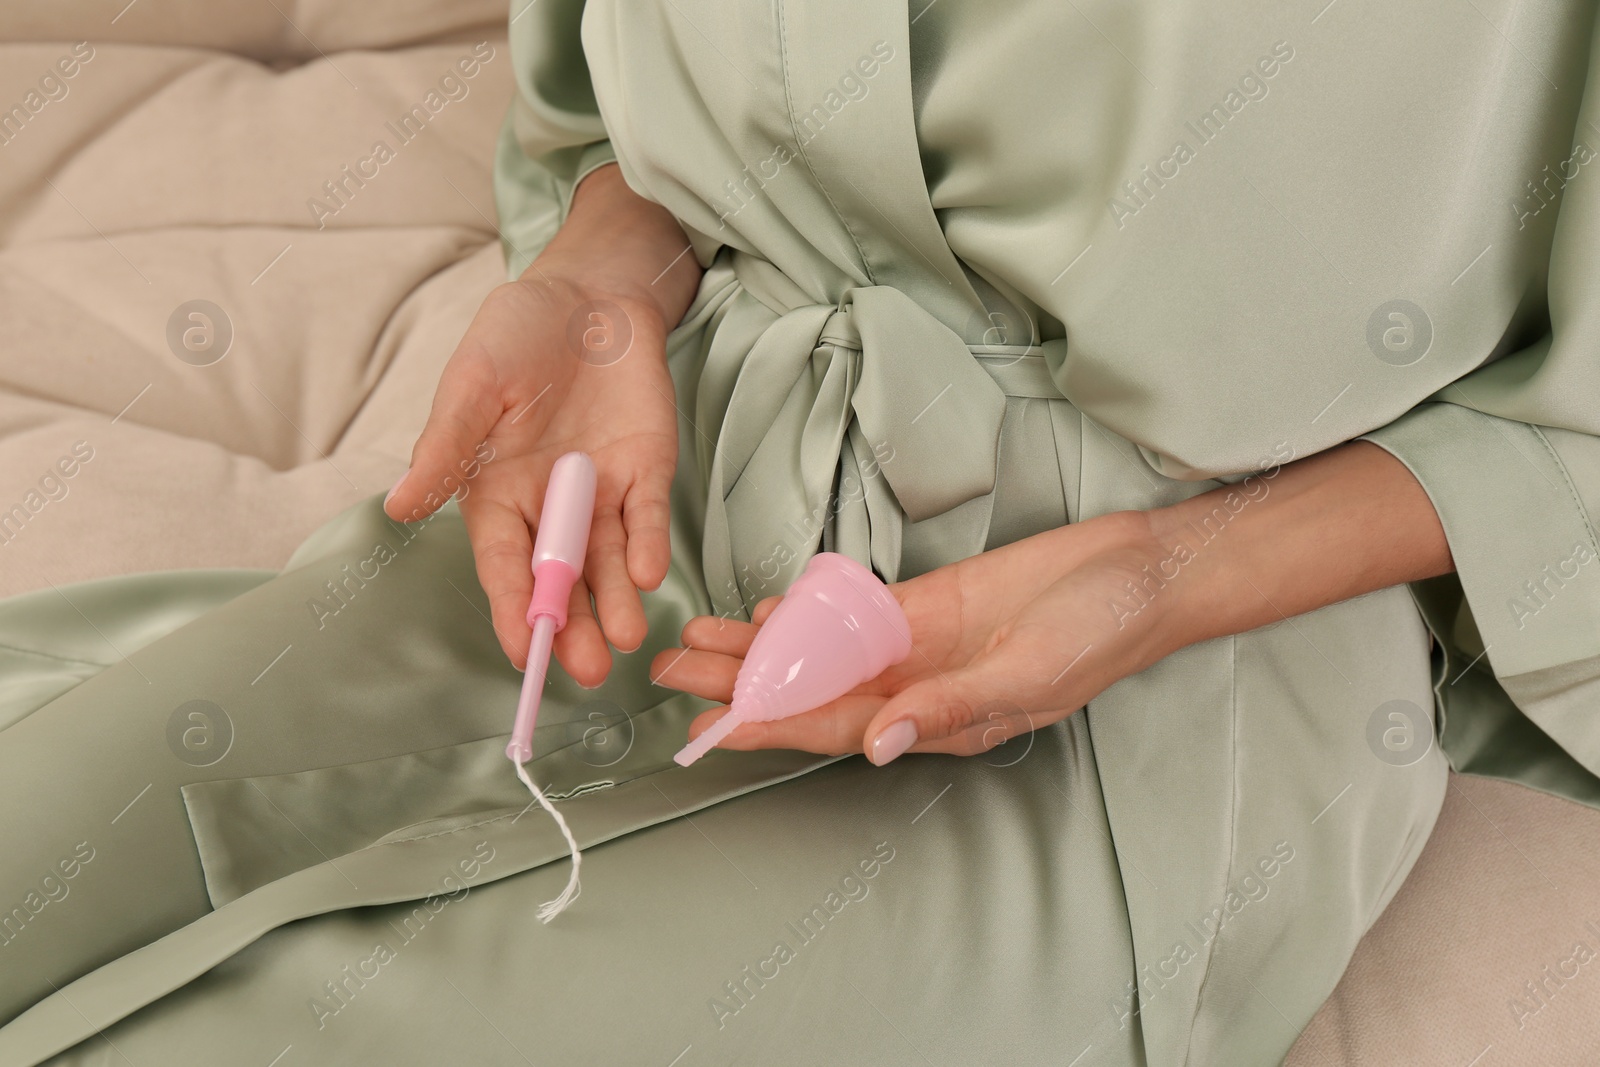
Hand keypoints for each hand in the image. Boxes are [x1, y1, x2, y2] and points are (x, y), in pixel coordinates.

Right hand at [386, 165, 701, 683]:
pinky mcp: (645, 470)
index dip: (514, 609)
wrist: (590, 293)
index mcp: (497, 492)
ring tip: (621, 640)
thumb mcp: (473, 383)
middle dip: (571, 624)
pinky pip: (645, 516)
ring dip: (615, 600)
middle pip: (561, 577)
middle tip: (584, 668)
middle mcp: (550, 504)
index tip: (522, 653)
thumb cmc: (517, 334)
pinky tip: (646, 575)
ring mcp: (601, 491)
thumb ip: (445, 447)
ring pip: (608, 560)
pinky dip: (646, 544)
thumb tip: (399, 507)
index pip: (505, 565)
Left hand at [650, 440, 1453, 762]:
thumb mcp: (1031, 670)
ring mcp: (918, 644)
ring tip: (691, 640)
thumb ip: (955, 703)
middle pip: (810, 690)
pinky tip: (762, 610)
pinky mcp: (926, 602)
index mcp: (939, 718)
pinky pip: (852, 613)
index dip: (770, 724)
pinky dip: (807, 612)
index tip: (707, 723)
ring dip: (758, 649)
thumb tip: (881, 740)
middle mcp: (916, 687)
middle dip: (739, 684)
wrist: (1136, 570)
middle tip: (666, 672)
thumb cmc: (1099, 629)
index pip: (836, 725)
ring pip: (820, 651)